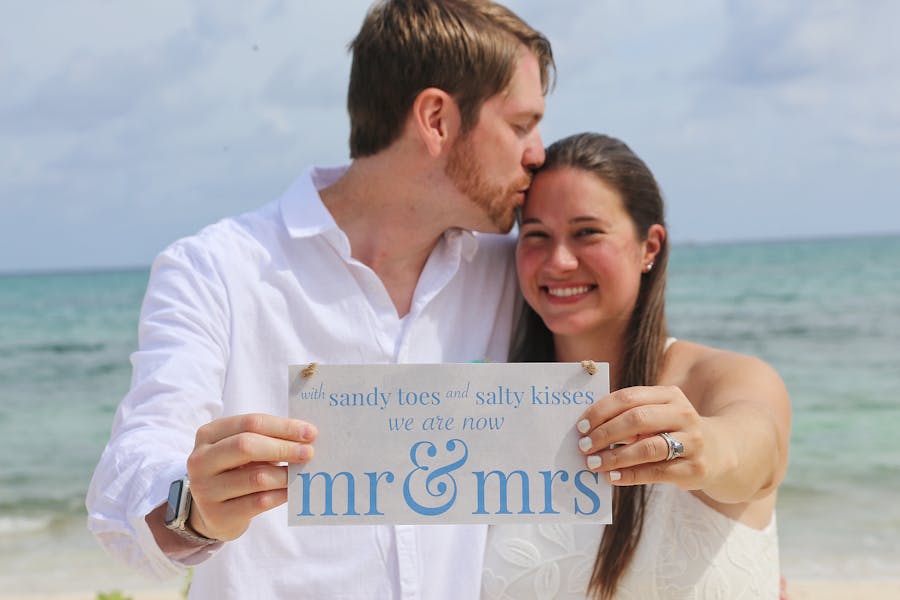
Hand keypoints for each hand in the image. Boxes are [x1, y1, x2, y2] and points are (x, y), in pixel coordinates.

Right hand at [185, 413, 316, 540]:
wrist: (210, 511)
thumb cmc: (234, 470)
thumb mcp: (242, 449)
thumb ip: (268, 439)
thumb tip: (306, 437)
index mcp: (208, 434)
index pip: (250, 423)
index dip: (283, 427)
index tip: (310, 432)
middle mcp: (201, 460)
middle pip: (247, 446)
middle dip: (284, 448)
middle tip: (309, 452)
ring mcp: (205, 490)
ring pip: (256, 478)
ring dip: (285, 475)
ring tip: (301, 473)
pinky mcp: (218, 515)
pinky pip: (259, 502)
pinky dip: (281, 495)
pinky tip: (292, 491)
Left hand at [575, 385, 713, 488]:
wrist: (721, 450)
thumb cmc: (673, 430)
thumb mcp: (658, 414)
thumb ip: (629, 415)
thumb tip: (587, 429)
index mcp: (669, 395)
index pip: (628, 397)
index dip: (601, 411)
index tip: (580, 426)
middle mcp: (684, 414)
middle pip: (637, 420)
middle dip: (605, 433)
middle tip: (584, 446)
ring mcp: (692, 441)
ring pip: (647, 448)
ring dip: (615, 456)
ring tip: (593, 464)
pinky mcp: (695, 468)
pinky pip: (656, 472)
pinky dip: (630, 475)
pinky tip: (612, 477)